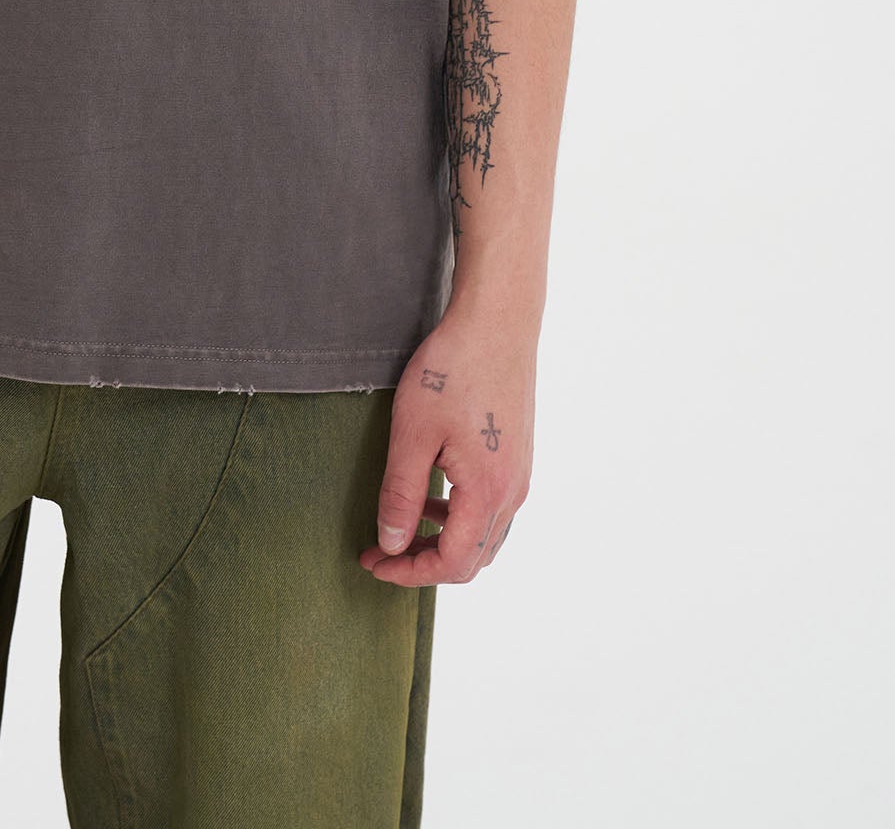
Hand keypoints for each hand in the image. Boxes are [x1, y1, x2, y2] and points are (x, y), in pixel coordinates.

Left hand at [358, 301, 535, 585]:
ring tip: (404, 525)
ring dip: (444, 541)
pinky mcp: (518, 456)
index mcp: (488, 493)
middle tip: (381, 551)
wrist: (498, 321)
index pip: (452, 564)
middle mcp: (513, 493)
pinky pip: (492, 509)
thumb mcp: (413, 433)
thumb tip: (392, 545)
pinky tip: (434, 492)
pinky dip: (461, 517)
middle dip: (424, 563)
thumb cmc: (453, 370)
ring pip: (485, 537)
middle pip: (472, 559)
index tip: (373, 562)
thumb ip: (402, 494)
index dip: (409, 573)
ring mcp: (520, 475)